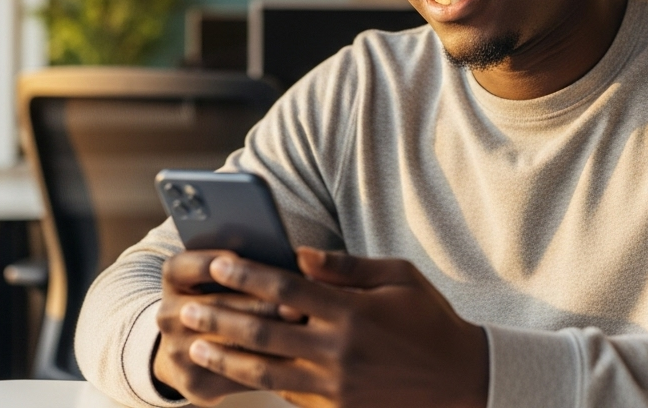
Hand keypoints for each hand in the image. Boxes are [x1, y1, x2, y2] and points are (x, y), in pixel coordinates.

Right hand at [154, 250, 302, 405]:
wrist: (189, 349)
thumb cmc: (222, 299)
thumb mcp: (219, 276)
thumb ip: (244, 264)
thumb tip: (287, 257)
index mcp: (174, 280)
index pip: (184, 266)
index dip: (209, 262)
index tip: (238, 256)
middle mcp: (168, 315)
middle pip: (215, 307)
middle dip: (259, 305)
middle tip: (297, 305)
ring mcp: (176, 351)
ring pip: (227, 345)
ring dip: (267, 338)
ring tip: (299, 330)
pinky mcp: (192, 383)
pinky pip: (233, 376)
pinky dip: (265, 366)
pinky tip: (293, 358)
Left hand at [181, 247, 487, 407]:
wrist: (460, 381)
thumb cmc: (429, 320)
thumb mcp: (399, 277)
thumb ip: (346, 267)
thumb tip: (301, 255)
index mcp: (352, 312)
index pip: (286, 290)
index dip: (247, 275)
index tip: (217, 263)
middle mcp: (338, 350)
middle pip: (263, 332)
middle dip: (220, 317)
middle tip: (187, 307)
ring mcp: (334, 385)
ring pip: (265, 371)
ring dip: (225, 357)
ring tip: (196, 343)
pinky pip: (286, 392)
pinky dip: (256, 380)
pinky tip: (232, 367)